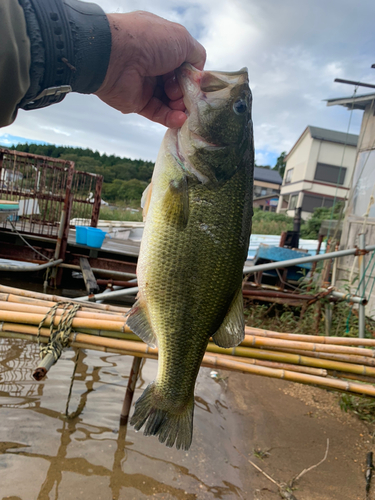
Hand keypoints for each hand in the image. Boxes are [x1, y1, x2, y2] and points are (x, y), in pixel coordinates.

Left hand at [95, 11, 205, 127]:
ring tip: (184, 109)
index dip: (192, 75)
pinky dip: (170, 117)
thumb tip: (199, 72)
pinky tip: (180, 119)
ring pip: (169, 101)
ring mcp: (145, 84)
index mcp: (162, 45)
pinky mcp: (138, 103)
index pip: (183, 64)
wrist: (115, 56)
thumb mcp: (182, 39)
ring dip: (180, 107)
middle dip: (186, 93)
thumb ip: (196, 55)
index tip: (197, 83)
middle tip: (188, 96)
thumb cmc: (149, 42)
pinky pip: (158, 112)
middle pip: (178, 84)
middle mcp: (153, 64)